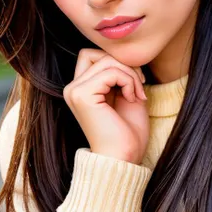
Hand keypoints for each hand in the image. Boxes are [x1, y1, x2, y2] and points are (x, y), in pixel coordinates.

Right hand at [63, 49, 149, 164]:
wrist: (124, 158)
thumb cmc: (128, 132)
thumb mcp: (126, 94)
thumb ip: (120, 73)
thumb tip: (124, 52)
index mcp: (81, 89)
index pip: (95, 56)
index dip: (118, 63)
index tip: (136, 83)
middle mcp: (72, 89)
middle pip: (98, 54)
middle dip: (124, 65)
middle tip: (139, 86)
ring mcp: (74, 91)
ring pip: (107, 61)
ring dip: (130, 75)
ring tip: (138, 95)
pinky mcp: (82, 95)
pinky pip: (111, 71)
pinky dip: (128, 81)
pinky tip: (133, 98)